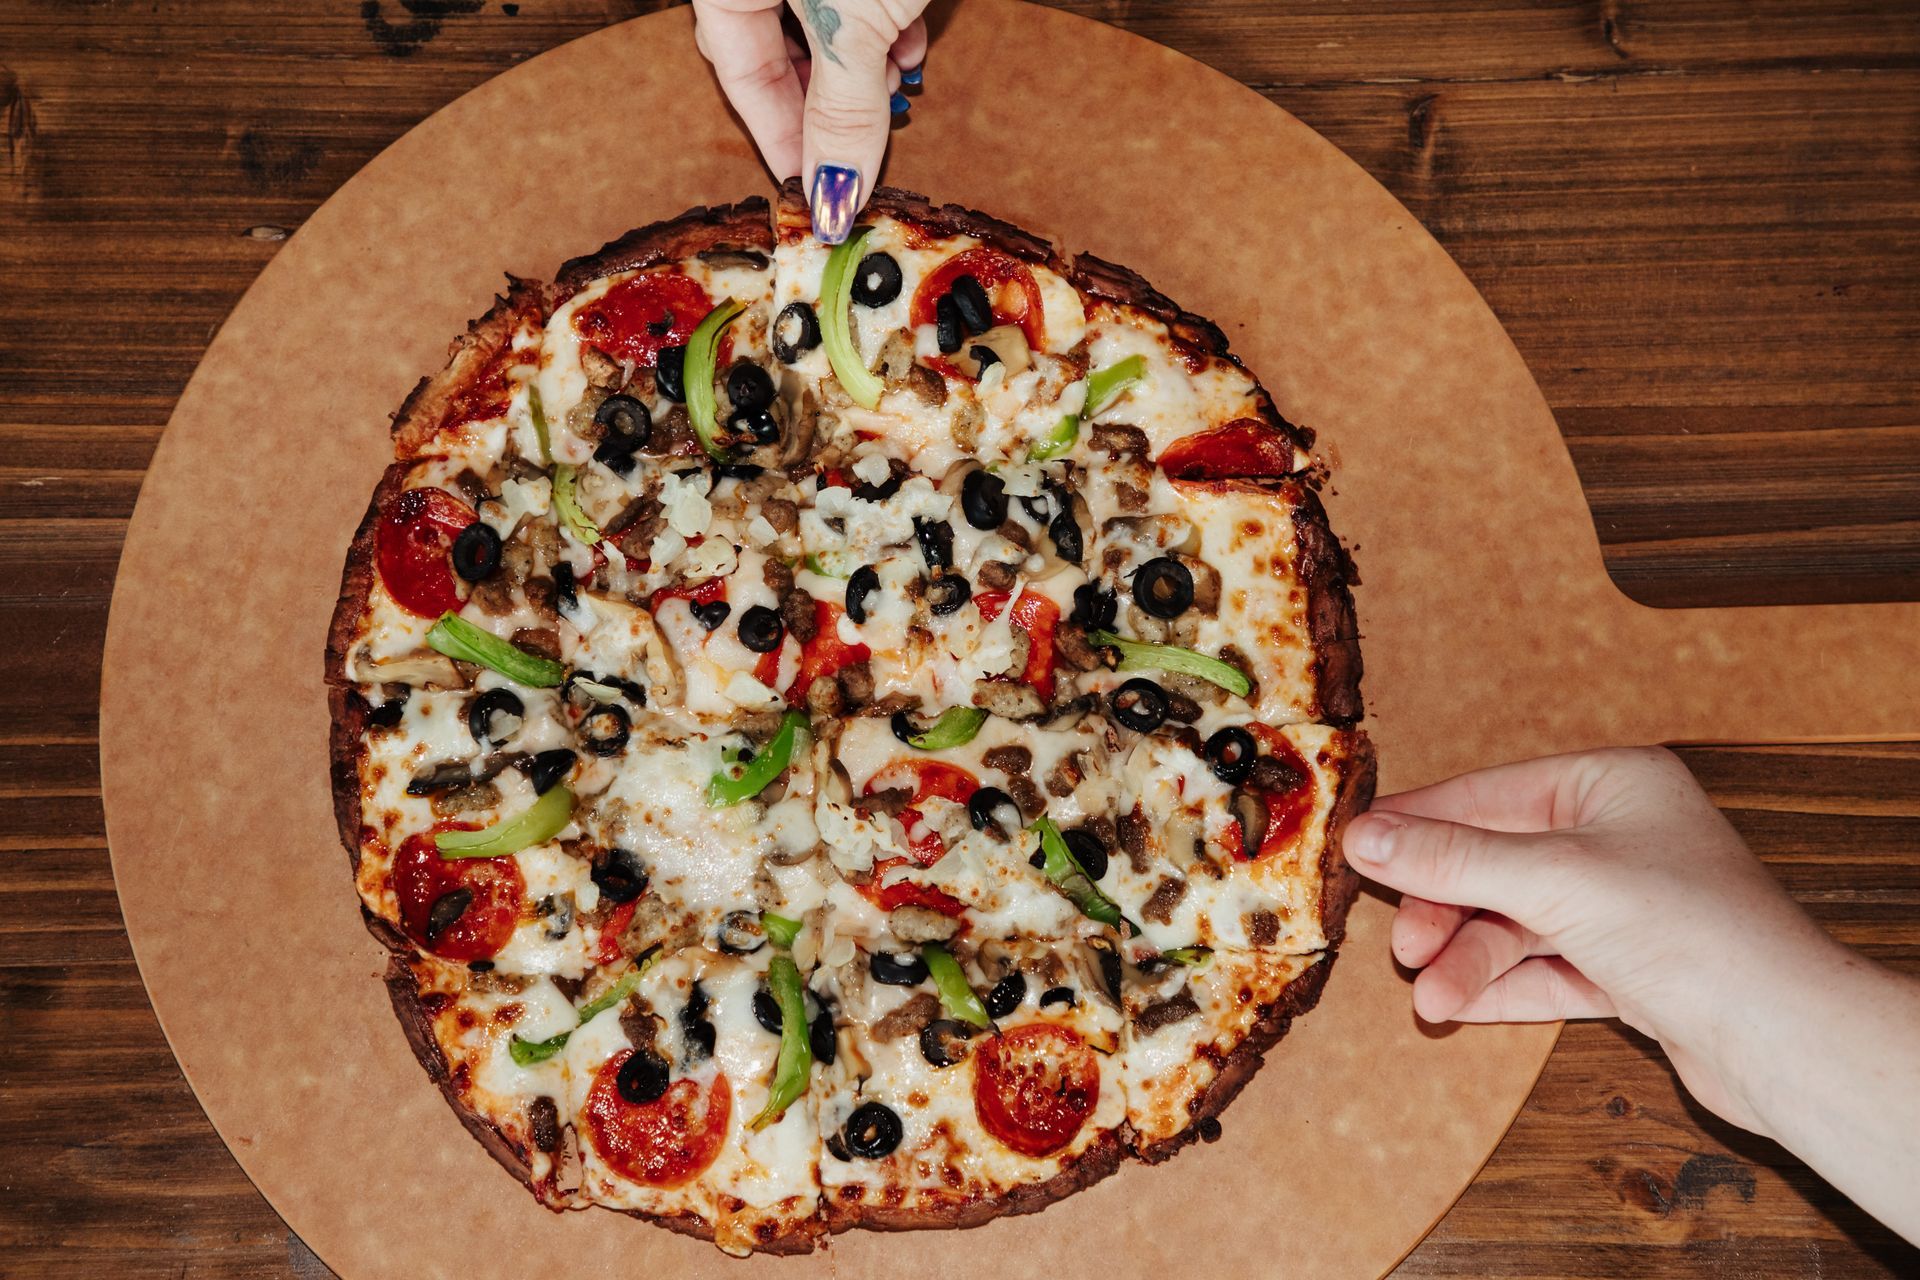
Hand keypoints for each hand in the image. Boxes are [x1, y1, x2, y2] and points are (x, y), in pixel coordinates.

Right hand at [693, 0, 929, 242]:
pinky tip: (907, 49)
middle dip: (824, 107)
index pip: (742, 76)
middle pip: (773, 57)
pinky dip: (884, 34)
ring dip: (863, 71)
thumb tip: (831, 194)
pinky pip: (854, 5)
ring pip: (818, 33)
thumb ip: (842, 107)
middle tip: (855, 150)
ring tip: (891, 87)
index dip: (780, 141)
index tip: (811, 197)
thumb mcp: (852, 27)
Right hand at [1347, 746, 1919, 1241]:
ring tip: (1429, 1000)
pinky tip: (1460, 1007)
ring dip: (1469, 962)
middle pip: (1498, 865)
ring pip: (1518, 924)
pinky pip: (1546, 968)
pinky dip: (1502, 987)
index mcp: (1612, 784)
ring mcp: (1628, 905)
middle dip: (1446, 911)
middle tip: (1402, 947)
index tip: (1355, 851)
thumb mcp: (1553, 881)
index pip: (1488, 795)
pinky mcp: (1633, 969)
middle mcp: (1620, 836)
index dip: (1419, 827)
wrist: (1783, 1040)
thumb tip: (1368, 837)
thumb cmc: (1695, 934)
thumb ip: (1453, 859)